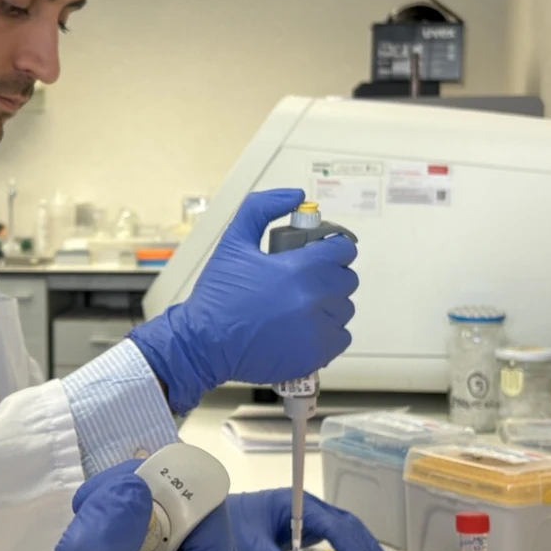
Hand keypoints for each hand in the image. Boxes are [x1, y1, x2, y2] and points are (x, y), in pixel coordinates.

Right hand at [129, 189, 356, 411]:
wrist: (204, 343)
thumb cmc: (218, 296)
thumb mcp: (233, 241)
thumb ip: (263, 208)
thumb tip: (295, 196)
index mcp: (299, 269)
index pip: (343, 249)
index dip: (332, 248)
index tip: (320, 253)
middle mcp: (314, 299)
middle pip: (346, 279)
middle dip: (328, 275)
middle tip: (302, 281)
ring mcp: (318, 330)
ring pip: (344, 308)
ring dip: (328, 304)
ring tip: (298, 306)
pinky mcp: (317, 355)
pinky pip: (341, 336)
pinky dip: (327, 332)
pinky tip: (301, 328)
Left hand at [227, 489, 390, 550]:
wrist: (228, 511)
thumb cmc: (237, 522)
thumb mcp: (251, 544)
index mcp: (299, 506)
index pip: (335, 527)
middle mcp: (312, 507)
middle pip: (349, 526)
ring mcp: (314, 516)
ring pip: (350, 530)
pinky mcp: (313, 526)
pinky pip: (340, 536)